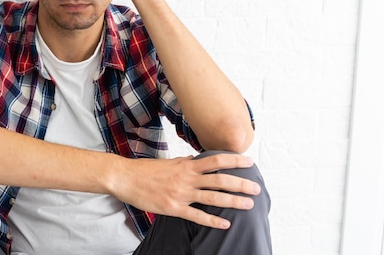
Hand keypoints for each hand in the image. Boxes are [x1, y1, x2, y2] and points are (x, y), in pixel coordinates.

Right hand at [110, 153, 260, 228]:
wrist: (126, 178)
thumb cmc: (147, 170)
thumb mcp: (169, 162)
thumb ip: (185, 162)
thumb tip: (197, 160)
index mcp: (187, 165)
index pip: (216, 161)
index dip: (234, 160)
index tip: (249, 162)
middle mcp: (187, 178)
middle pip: (220, 180)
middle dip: (240, 183)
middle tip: (256, 187)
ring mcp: (181, 194)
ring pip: (213, 198)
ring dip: (233, 201)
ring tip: (248, 204)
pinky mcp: (174, 208)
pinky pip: (197, 216)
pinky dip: (212, 221)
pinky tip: (225, 224)